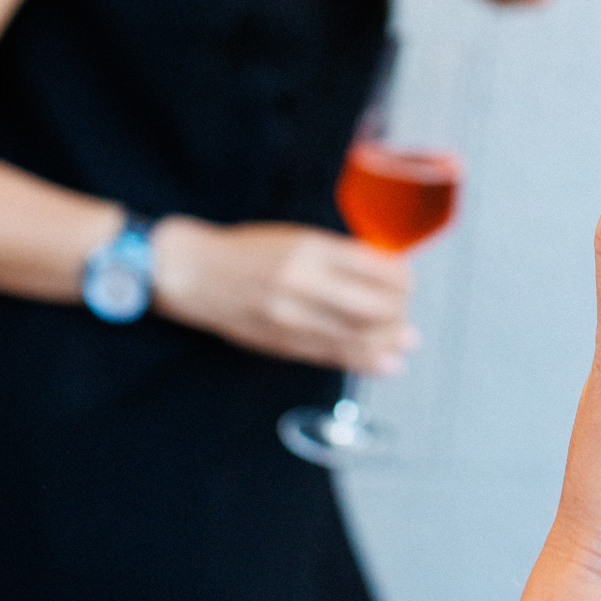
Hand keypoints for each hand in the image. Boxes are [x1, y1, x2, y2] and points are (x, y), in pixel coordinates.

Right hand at [151, 216, 415, 372]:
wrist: (195, 274)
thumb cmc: (249, 251)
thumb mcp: (298, 238)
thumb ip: (340, 256)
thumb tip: (389, 276)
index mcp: (311, 249)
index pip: (378, 268)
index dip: (403, 278)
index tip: (406, 280)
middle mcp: (304, 283)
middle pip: (376, 307)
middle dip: (400, 312)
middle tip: (403, 310)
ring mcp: (293, 318)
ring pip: (359, 338)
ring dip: (389, 341)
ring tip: (403, 340)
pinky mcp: (284, 343)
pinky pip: (335, 356)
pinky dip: (367, 361)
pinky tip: (388, 363)